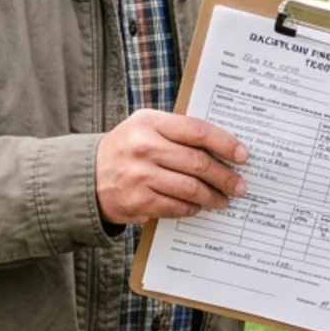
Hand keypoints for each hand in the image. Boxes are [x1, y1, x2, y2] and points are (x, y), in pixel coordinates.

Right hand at [94, 109, 248, 225]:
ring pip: (190, 188)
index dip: (225, 144)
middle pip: (198, 162)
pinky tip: (199, 207)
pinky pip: (176, 206)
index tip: (243, 155)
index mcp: (150, 122)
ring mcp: (140, 175)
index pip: (197, 131)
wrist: (86, 176)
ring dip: (213, 196)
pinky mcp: (138, 200)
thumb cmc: (127, 149)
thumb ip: (178, 131)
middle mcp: (144, 146)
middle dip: (225, 176)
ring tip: (224, 199)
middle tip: (240, 186)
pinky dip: (192, 208)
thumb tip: (223, 146)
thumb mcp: (145, 127)